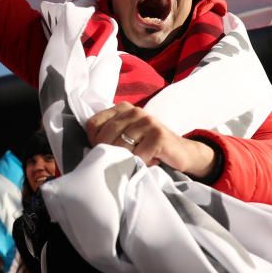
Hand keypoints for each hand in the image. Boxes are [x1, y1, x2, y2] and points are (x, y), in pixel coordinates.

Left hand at [85, 103, 215, 177]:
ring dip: (126, 160)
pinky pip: (138, 155)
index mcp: (122, 108)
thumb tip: (90, 150)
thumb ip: (110, 135)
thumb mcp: (127, 137)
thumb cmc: (149, 147)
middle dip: (108, 154)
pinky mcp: (158, 135)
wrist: (181, 152)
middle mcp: (134, 111)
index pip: (93, 124)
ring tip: (135, 161)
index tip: (103, 152)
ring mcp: (147, 121)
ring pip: (121, 146)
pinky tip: (149, 161)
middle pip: (105, 136)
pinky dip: (141, 164)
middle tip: (119, 162)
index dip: (94, 142)